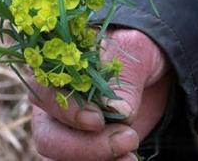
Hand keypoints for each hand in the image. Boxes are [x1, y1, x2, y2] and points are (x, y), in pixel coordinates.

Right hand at [29, 28, 169, 159]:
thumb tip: (119, 110)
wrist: (154, 76)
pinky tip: (129, 160)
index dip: (64, 110)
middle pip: (47, 137)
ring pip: (60, 159)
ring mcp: (67, 134)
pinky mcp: (85, 152)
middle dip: (82, 147)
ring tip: (132, 156)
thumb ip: (126, 76)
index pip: (42, 94)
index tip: (97, 120)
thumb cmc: (137, 52)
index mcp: (56, 72)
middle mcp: (53, 107)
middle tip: (127, 140)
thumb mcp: (136, 49)